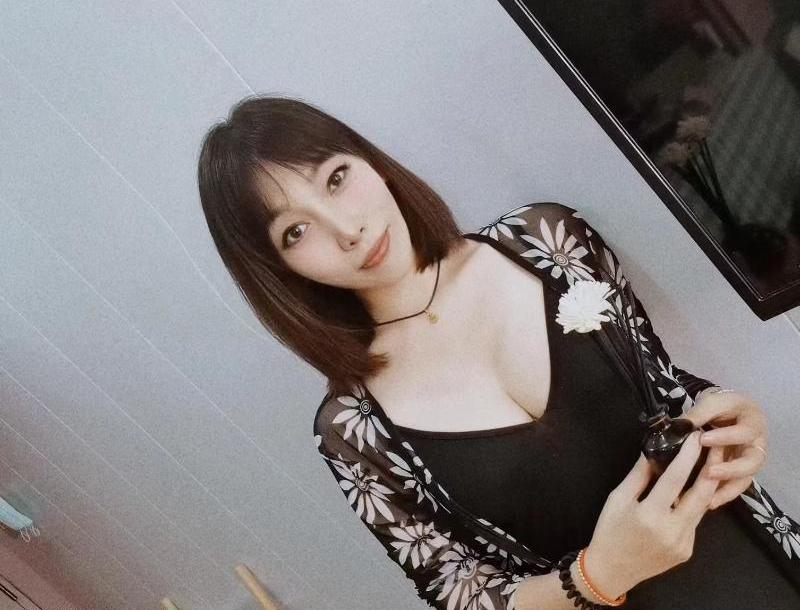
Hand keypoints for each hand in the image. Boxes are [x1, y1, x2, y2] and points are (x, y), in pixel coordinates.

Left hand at [681, 388, 767, 509]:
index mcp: (753, 423)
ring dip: (728, 489)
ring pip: (746, 478)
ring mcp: (750, 460)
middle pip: (753, 462)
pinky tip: (709, 503)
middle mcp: (757, 444)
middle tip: (710, 472)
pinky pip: (736, 485)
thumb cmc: (724, 406)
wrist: (732, 411)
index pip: (743, 432)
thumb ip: (699, 413)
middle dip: (732, 469)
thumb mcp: (712, 402)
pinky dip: (724, 495)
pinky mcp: (742, 471)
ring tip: (709, 500)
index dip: (724, 437)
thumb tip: (679, 426)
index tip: (703, 439)